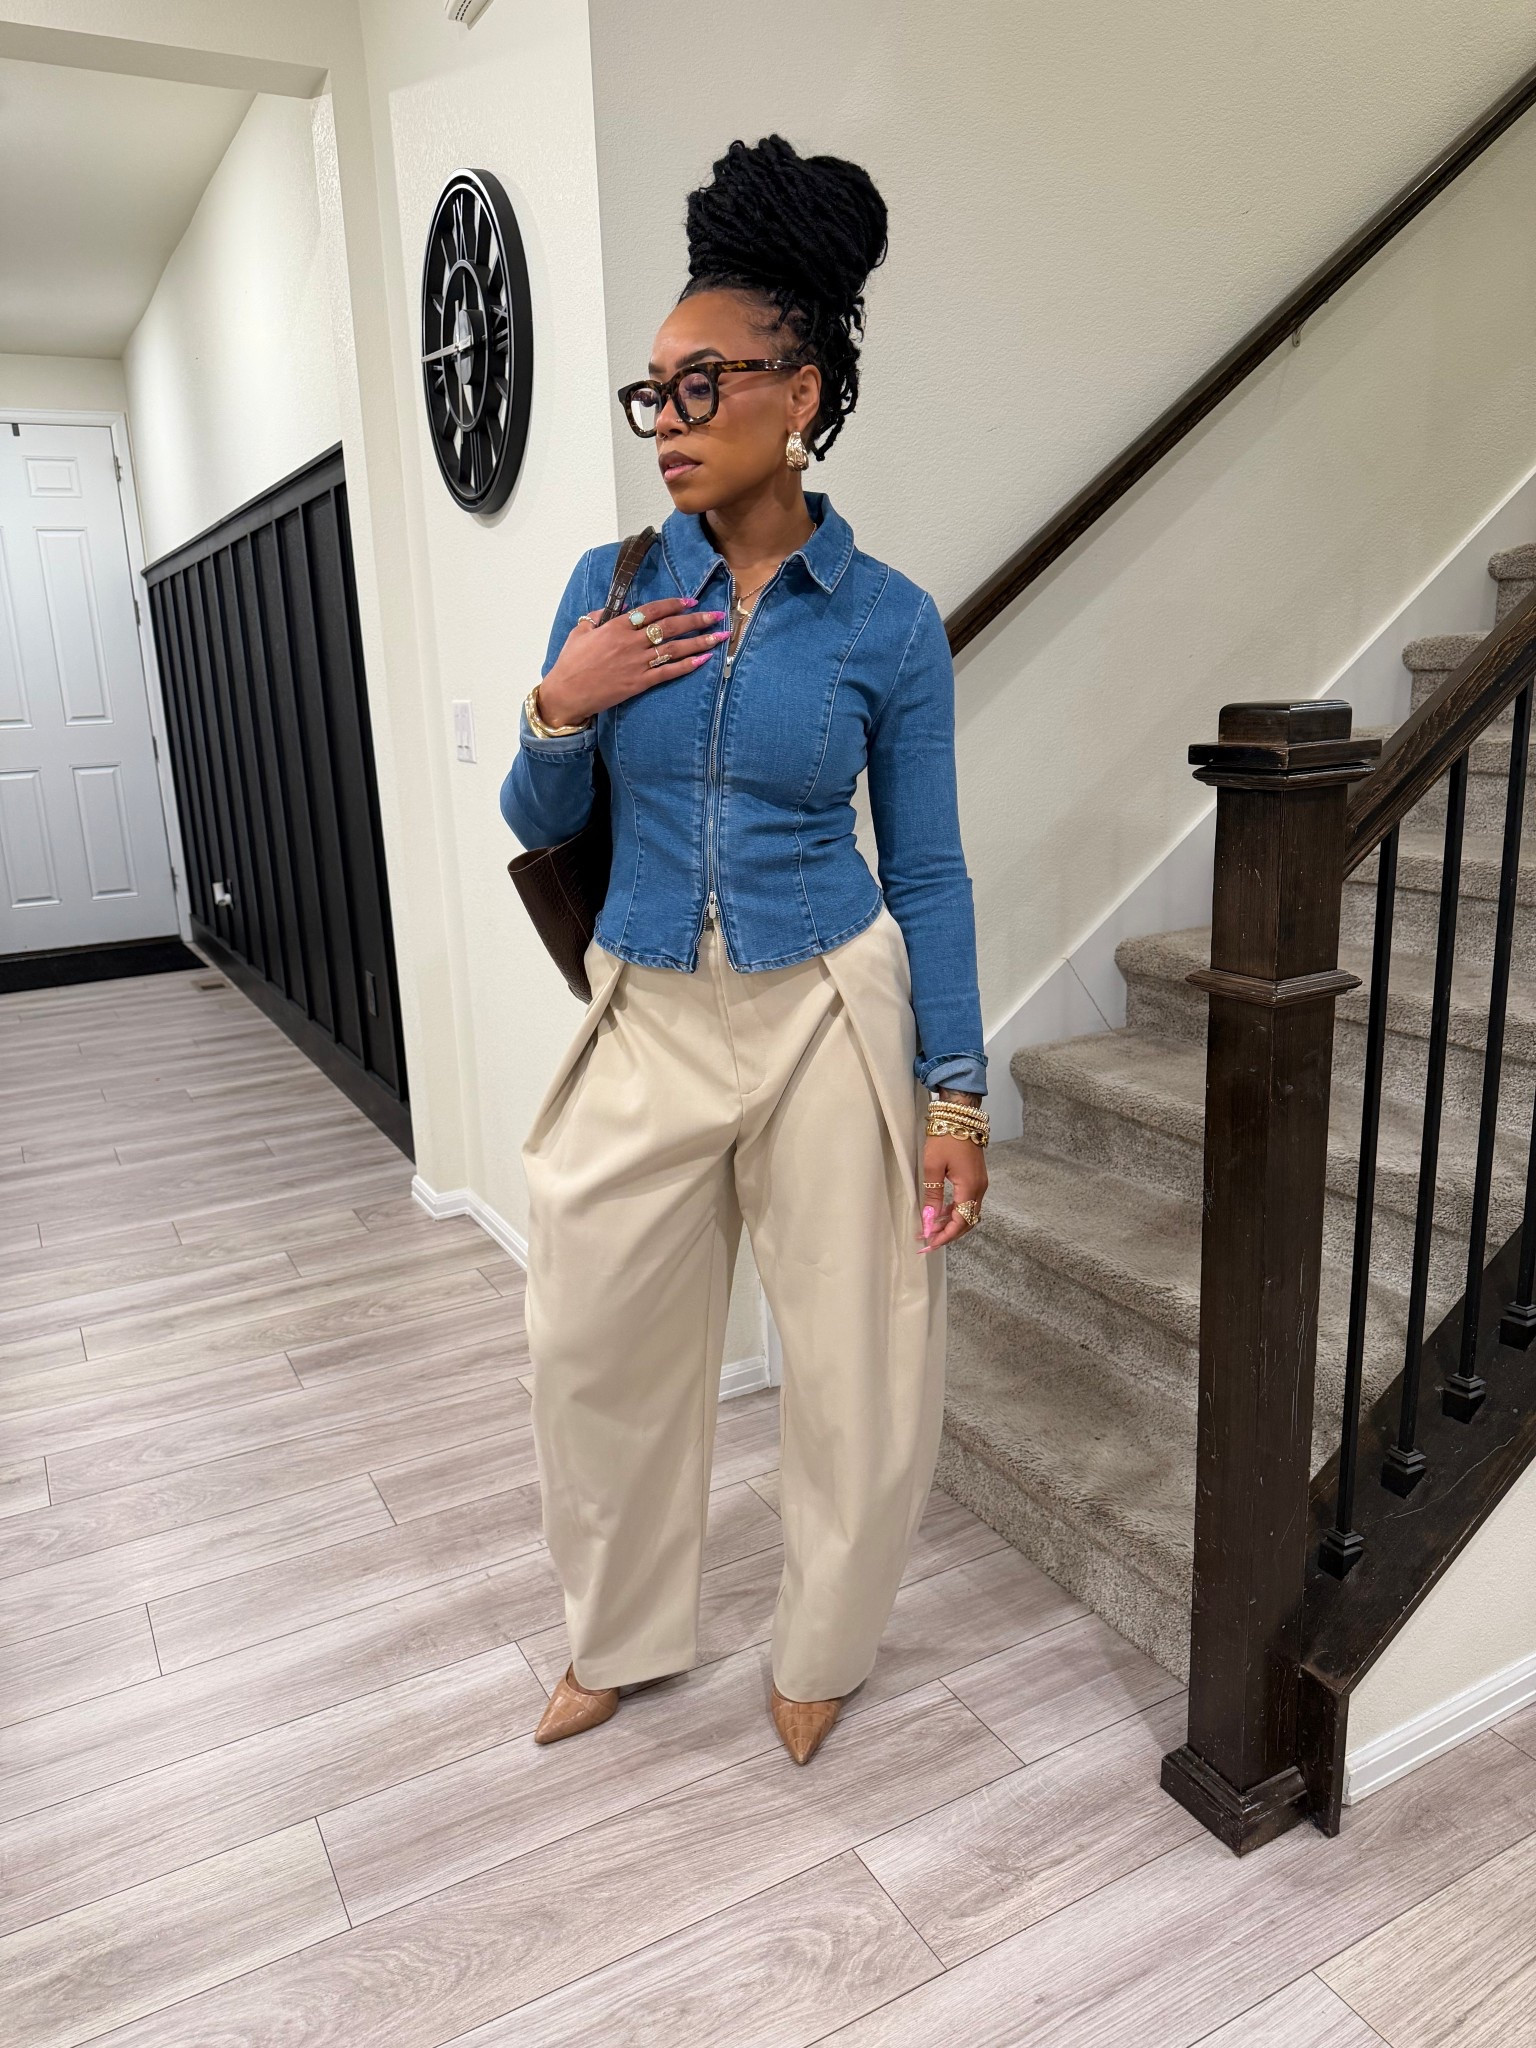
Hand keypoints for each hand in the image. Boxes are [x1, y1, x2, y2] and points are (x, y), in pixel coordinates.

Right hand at [536, 597, 729, 727]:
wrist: (566, 693)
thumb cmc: (570, 662)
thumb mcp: (580, 631)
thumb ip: (598, 616)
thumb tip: (615, 610)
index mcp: (616, 626)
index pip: (651, 610)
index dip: (673, 604)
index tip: (691, 601)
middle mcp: (630, 642)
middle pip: (669, 627)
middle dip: (696, 620)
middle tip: (717, 614)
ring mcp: (637, 663)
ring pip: (674, 648)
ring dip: (699, 641)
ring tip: (720, 636)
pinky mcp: (639, 683)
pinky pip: (668, 672)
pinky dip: (687, 665)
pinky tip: (704, 659)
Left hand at [918, 1131, 987, 1251]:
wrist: (960, 1115)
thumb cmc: (945, 1137)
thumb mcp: (932, 1167)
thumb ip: (932, 1196)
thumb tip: (930, 1220)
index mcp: (970, 1187)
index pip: (960, 1222)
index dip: (945, 1236)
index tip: (929, 1244)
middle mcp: (979, 1188)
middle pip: (967, 1222)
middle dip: (948, 1234)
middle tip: (928, 1241)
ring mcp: (980, 1183)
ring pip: (969, 1213)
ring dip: (952, 1224)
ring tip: (931, 1229)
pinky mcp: (977, 1178)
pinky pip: (968, 1202)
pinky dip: (956, 1212)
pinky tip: (941, 1213)